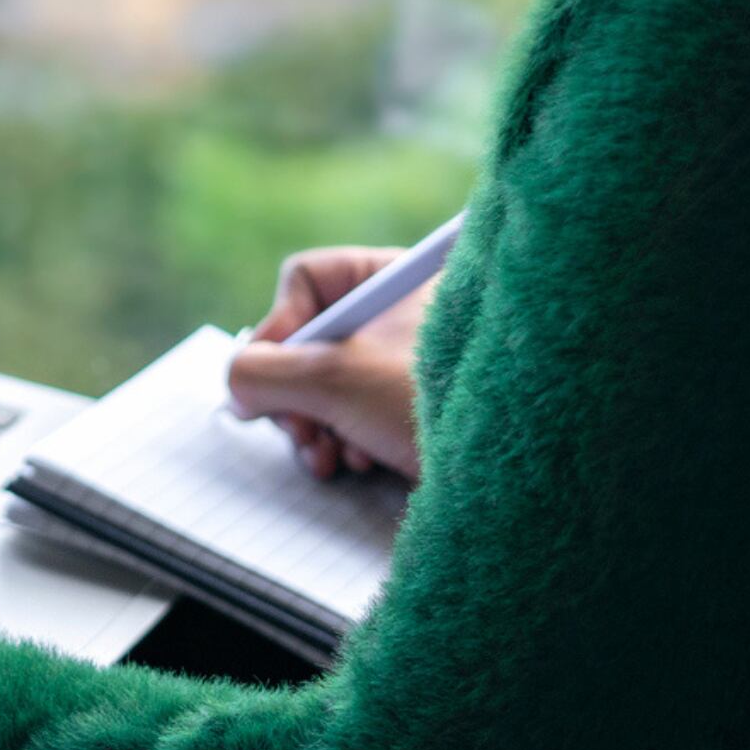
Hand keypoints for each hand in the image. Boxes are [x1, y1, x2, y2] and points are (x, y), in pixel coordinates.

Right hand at [226, 245, 431, 481]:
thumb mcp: (335, 378)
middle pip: (314, 339)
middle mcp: (408, 310)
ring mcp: (417, 362)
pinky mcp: (423, 408)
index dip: (278, 328)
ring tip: (331, 456)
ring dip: (319, 425)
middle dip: (297, 394)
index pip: (307, 280)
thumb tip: (237, 382)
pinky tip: (362, 464)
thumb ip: (266, 372)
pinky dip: (350, 441)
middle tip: (300, 431)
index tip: (273, 377)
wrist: (511, 473)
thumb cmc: (431, 402)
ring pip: (333, 383)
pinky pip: (362, 413)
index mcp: (396, 276)